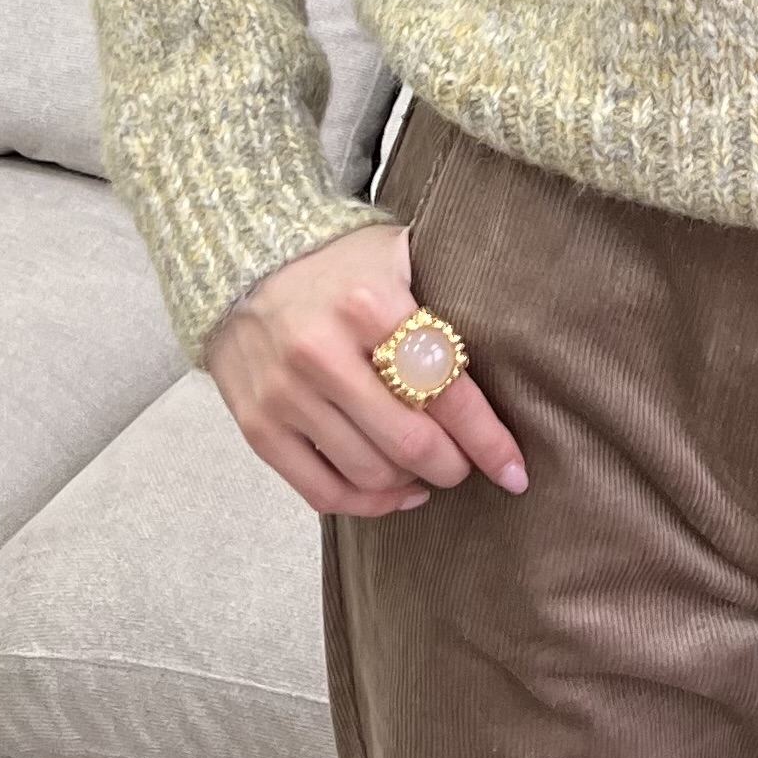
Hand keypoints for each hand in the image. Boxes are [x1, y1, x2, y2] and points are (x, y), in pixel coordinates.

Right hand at [202, 222, 529, 518]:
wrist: (242, 263)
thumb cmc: (338, 264)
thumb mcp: (395, 253)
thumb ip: (444, 292)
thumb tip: (511, 349)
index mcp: (368, 302)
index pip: (445, 386)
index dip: (487, 438)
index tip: (515, 470)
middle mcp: (322, 351)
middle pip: (409, 441)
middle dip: (453, 466)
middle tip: (471, 467)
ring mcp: (286, 393)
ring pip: (369, 472)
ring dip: (413, 483)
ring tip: (432, 471)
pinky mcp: (260, 426)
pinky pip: (322, 492)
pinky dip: (368, 504)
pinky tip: (396, 491)